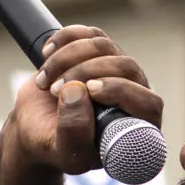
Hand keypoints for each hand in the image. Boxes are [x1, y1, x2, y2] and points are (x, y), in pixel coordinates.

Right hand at [9, 25, 163, 175]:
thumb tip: (77, 91)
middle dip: (85, 73)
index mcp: (136, 127)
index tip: (90, 91)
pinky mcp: (97, 51)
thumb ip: (73, 133)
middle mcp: (134, 95)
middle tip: (55, 90)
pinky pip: (88, 33)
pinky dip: (64, 39)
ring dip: (67, 59)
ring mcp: (116, 69)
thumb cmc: (54, 144)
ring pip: (103, 46)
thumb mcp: (61, 152)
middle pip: (126, 67)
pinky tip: (47, 54)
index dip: (122, 92)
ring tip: (43, 82)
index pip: (149, 103)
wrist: (35, 126)